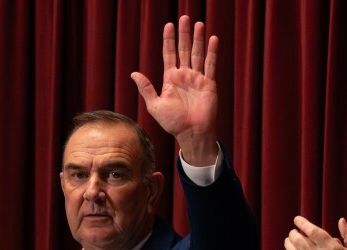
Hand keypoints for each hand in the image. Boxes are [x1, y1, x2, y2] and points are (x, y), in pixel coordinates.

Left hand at [131, 15, 218, 164]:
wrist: (191, 134)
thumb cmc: (173, 123)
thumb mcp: (155, 105)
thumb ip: (146, 88)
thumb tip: (134, 73)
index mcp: (171, 79)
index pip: (169, 54)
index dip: (169, 40)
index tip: (169, 25)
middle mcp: (184, 76)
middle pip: (184, 49)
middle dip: (184, 34)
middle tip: (185, 17)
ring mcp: (197, 79)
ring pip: (198, 54)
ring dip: (198, 39)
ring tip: (198, 23)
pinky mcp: (209, 84)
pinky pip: (211, 65)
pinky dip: (212, 52)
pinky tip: (212, 39)